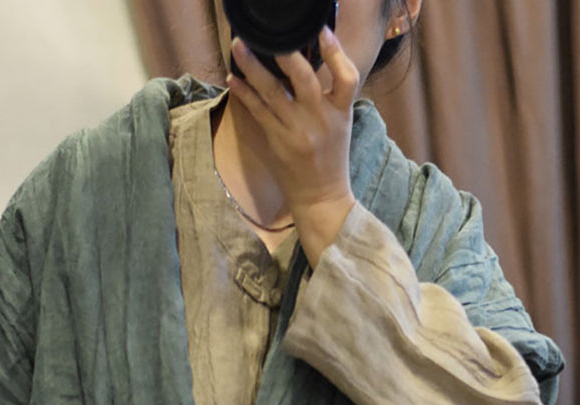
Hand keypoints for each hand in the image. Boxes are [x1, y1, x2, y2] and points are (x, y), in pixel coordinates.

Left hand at [227, 27, 357, 266]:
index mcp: (341, 113)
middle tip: (269, 36)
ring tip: (238, 47)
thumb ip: (327, 96)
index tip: (321, 31)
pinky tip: (233, 79)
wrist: (321, 197)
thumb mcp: (339, 124)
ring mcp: (297, 132)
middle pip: (305, 80)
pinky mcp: (278, 142)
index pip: (347, 77)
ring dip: (254, 68)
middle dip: (286, 55)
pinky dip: (244, 93)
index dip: (336, 53)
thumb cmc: (330, 158)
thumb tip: (303, 62)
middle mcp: (320, 120)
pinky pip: (258, 112)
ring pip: (274, 93)